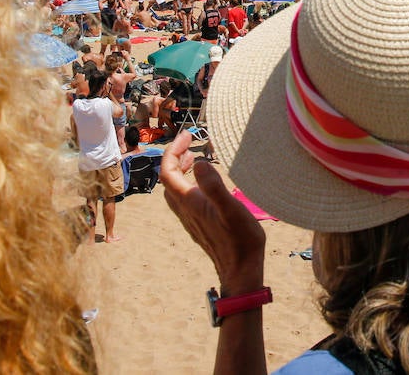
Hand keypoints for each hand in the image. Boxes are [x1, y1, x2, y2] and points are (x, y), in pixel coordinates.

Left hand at [161, 131, 266, 294]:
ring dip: (180, 172)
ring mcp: (191, 219)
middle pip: (168, 180)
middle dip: (175, 158)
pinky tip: (204, 186)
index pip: (167, 171)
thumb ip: (213, 185)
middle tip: (190, 144)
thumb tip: (197, 163)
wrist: (241, 271)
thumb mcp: (230, 208)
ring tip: (193, 160)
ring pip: (175, 191)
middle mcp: (185, 210)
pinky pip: (184, 200)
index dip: (173, 150)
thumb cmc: (240, 240)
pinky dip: (188, 185)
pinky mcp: (198, 226)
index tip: (188, 136)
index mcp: (189, 202)